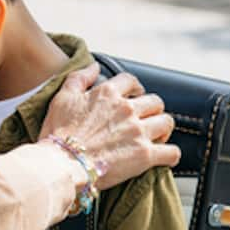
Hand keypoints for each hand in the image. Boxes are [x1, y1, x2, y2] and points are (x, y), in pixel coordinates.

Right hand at [38, 63, 179, 190]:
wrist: (61, 163)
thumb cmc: (58, 133)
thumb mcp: (62, 98)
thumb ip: (79, 78)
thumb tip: (94, 66)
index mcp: (108, 93)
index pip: (131, 80)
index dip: (134, 88)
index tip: (133, 96)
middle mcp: (127, 109)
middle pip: (155, 102)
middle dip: (151, 109)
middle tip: (143, 119)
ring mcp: (138, 132)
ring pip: (167, 123)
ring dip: (162, 129)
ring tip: (154, 137)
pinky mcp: (145, 155)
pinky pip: (172, 152)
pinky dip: (170, 155)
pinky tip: (163, 157)